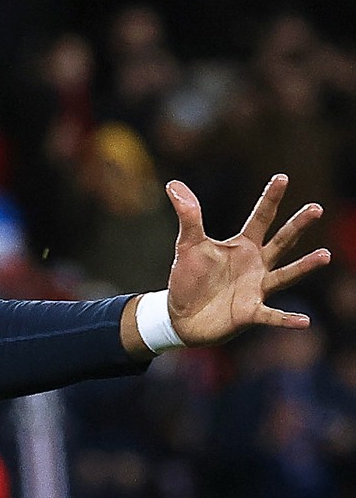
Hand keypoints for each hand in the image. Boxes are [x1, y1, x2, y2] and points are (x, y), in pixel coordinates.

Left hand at [164, 175, 330, 346]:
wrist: (180, 315)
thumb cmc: (189, 277)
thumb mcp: (187, 244)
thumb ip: (188, 217)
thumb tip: (173, 184)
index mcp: (243, 246)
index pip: (260, 218)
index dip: (270, 198)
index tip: (282, 177)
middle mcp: (256, 265)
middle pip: (281, 242)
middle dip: (297, 226)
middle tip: (316, 208)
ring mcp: (257, 289)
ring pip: (285, 275)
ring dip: (304, 267)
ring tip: (325, 255)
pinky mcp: (250, 313)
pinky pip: (272, 316)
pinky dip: (287, 319)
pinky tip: (304, 320)